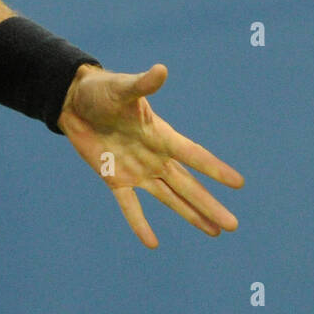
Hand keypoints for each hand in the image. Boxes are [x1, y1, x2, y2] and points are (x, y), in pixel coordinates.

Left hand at [57, 63, 243, 247]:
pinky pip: (130, 206)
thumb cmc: (102, 90)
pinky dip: (139, 224)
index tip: (239, 183)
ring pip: (169, 198)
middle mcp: (155, 156)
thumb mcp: (123, 88)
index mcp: (161, 135)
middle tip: (232, 225)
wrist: (75, 101)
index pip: (193, 156)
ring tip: (213, 232)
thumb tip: (161, 70)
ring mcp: (137, 170)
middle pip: (188, 186)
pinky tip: (151, 243)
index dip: (215, 169)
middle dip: (209, 205)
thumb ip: (143, 84)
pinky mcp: (115, 179)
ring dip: (190, 215)